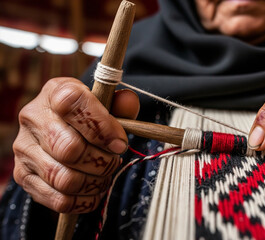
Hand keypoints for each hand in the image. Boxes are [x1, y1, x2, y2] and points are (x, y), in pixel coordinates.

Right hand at [13, 77, 139, 212]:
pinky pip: (58, 199)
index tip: (120, 143)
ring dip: (94, 182)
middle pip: (69, 149)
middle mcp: (33, 118)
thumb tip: (129, 102)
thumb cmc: (88, 117)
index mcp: (54, 93)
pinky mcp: (24, 176)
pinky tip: (93, 190)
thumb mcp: (106, 105)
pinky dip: (84, 201)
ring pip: (64, 179)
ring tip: (105, 175)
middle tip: (114, 160)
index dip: (101, 127)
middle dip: (102, 161)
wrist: (60, 130)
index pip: (72, 105)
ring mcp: (24, 149)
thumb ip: (121, 104)